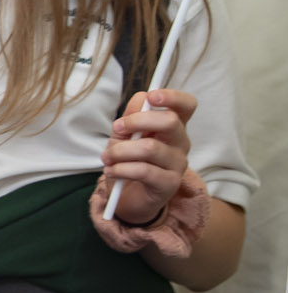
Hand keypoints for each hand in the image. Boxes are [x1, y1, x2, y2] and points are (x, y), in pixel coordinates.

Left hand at [102, 87, 196, 223]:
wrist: (128, 197)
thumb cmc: (128, 160)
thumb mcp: (124, 135)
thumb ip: (131, 116)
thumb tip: (141, 96)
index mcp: (172, 126)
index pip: (186, 106)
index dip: (173, 97)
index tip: (152, 96)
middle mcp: (180, 143)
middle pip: (170, 122)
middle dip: (136, 121)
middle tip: (116, 129)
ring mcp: (178, 164)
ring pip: (150, 148)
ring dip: (120, 151)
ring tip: (107, 158)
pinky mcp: (169, 184)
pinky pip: (143, 171)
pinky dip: (121, 169)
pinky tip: (112, 172)